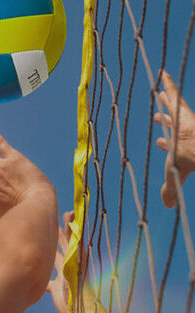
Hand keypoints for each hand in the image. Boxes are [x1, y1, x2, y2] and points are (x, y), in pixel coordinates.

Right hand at [47, 211, 92, 312]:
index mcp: (74, 256)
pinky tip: (33, 277)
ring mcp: (62, 276)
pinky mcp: (56, 288)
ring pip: (54, 259)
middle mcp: (68, 264)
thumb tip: (70, 221)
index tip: (66, 212)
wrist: (79, 312)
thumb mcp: (73, 262)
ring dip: (49, 251)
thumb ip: (71, 243)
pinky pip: (46, 281)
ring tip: (42, 241)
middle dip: (56, 233)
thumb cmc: (77, 288)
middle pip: (61, 244)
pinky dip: (40, 279)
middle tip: (49, 220)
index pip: (70, 235)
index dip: (67, 223)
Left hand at [154, 71, 194, 207]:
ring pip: (171, 106)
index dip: (165, 144)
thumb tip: (167, 207)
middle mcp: (181, 131)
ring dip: (166, 99)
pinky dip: (168, 82)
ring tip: (159, 92)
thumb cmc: (187, 162)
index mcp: (179, 147)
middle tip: (157, 116)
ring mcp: (181, 119)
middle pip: (170, 123)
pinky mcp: (180, 108)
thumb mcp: (175, 176)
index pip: (171, 144)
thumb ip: (170, 190)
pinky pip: (172, 92)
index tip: (160, 142)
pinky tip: (161, 73)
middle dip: (164, 120)